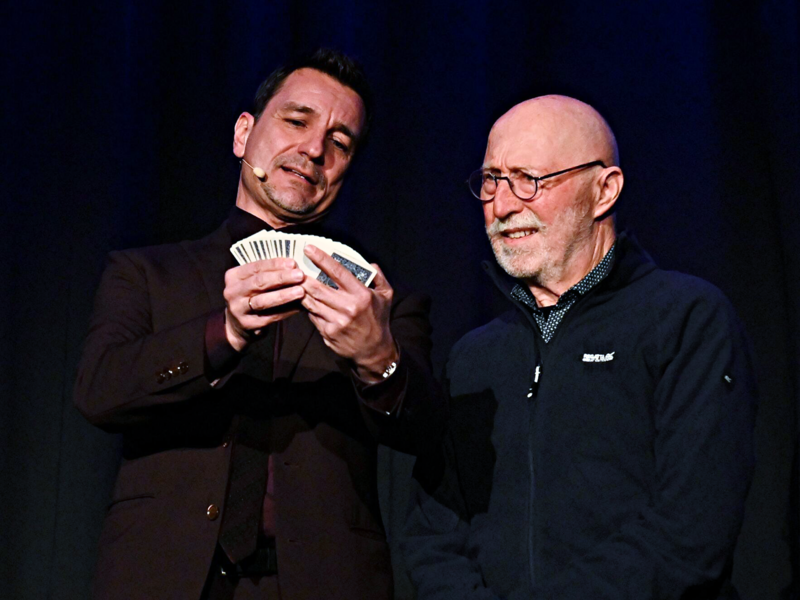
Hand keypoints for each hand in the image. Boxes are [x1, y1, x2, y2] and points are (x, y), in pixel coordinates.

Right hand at [223, 258, 304, 351]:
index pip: (256, 267)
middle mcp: (232, 292)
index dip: (275, 264)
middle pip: (259, 282)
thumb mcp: (253, 282)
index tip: (293, 263)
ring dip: (284, 295)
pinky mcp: (247, 324)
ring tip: (301, 291)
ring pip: (263, 301)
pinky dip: (286, 311)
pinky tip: (298, 307)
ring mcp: (238, 309)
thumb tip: (294, 266)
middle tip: (300, 275)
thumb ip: (269, 274)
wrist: (237, 324)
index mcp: (234, 276)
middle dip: (282, 278)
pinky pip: (270, 317)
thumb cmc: (251, 296)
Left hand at [300, 245, 397, 381]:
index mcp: (361, 295)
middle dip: (303, 275)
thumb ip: (379, 277)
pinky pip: (313, 315)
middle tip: (293, 265)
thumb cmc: (379, 320)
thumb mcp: (386, 296)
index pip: (338, 272)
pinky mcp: (328, 332)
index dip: (322, 259)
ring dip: (300, 290)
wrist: (374, 350)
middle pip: (318, 287)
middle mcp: (348, 308)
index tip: (309, 248)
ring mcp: (337, 321)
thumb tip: (368, 263)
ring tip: (293, 280)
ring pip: (312, 301)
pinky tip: (302, 299)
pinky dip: (307, 306)